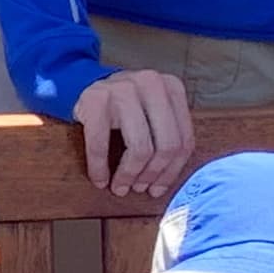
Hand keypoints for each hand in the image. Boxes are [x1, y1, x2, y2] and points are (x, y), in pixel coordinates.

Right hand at [73, 67, 195, 197]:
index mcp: (172, 88)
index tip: (158, 188)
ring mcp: (122, 89)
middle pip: (167, 145)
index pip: (184, 140)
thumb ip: (168, 136)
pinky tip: (100, 180)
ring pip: (140, 147)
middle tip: (139, 188)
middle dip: (152, 174)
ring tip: (121, 186)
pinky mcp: (95, 99)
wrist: (89, 86)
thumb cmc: (125, 107)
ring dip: (129, 175)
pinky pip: (101, 144)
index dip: (172, 171)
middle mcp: (151, 84)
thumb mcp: (153, 112)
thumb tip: (167, 183)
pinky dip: (99, 168)